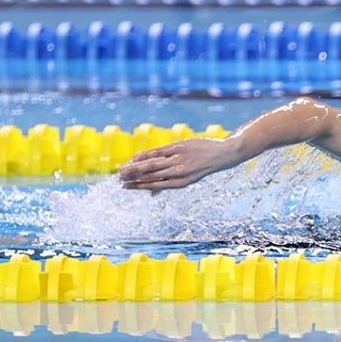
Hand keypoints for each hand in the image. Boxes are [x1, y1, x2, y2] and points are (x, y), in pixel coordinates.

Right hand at [118, 137, 244, 189]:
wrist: (222, 155)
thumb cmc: (202, 167)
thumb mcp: (188, 179)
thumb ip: (169, 184)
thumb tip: (151, 194)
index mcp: (180, 184)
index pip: (154, 186)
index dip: (138, 186)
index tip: (124, 187)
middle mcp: (178, 173)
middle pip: (150, 176)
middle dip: (133, 177)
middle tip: (118, 178)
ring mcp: (178, 160)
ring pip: (152, 165)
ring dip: (135, 167)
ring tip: (122, 169)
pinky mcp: (179, 147)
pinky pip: (158, 152)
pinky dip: (145, 155)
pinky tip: (135, 157)